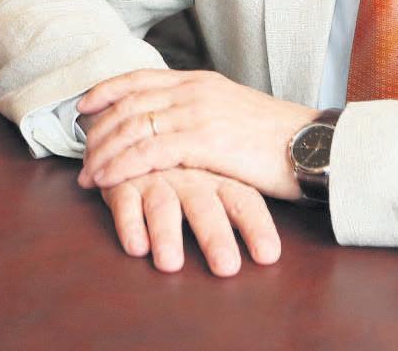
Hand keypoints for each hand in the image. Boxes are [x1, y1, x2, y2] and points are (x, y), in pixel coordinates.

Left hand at [76, 69, 318, 199]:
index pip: (140, 79)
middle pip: (128, 105)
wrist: (314, 144)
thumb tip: (177, 125)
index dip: (106, 92)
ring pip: (133, 127)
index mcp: (199, 81)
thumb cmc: (278, 137)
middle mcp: (193, 90)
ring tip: (88, 176)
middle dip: (98, 131)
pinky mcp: (204, 140)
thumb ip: (201, 112)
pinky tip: (108, 179)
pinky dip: (122, 165)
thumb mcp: (233, 112)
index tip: (83, 108)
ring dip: (104, 153)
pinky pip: (149, 151)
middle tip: (80, 157)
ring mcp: (197, 112)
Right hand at [101, 168, 280, 274]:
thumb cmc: (189, 168)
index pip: (243, 201)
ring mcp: (155, 178)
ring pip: (162, 205)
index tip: (267, 255)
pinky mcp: (122, 183)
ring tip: (170, 264)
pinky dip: (129, 223)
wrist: (139, 129)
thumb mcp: (219, 178)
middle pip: (204, 206)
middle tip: (225, 267)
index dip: (256, 226)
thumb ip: (240, 208)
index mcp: (219, 177)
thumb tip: (275, 249)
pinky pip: (124, 202)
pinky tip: (136, 247)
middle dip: (214, 236)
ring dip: (166, 233)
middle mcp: (190, 178)